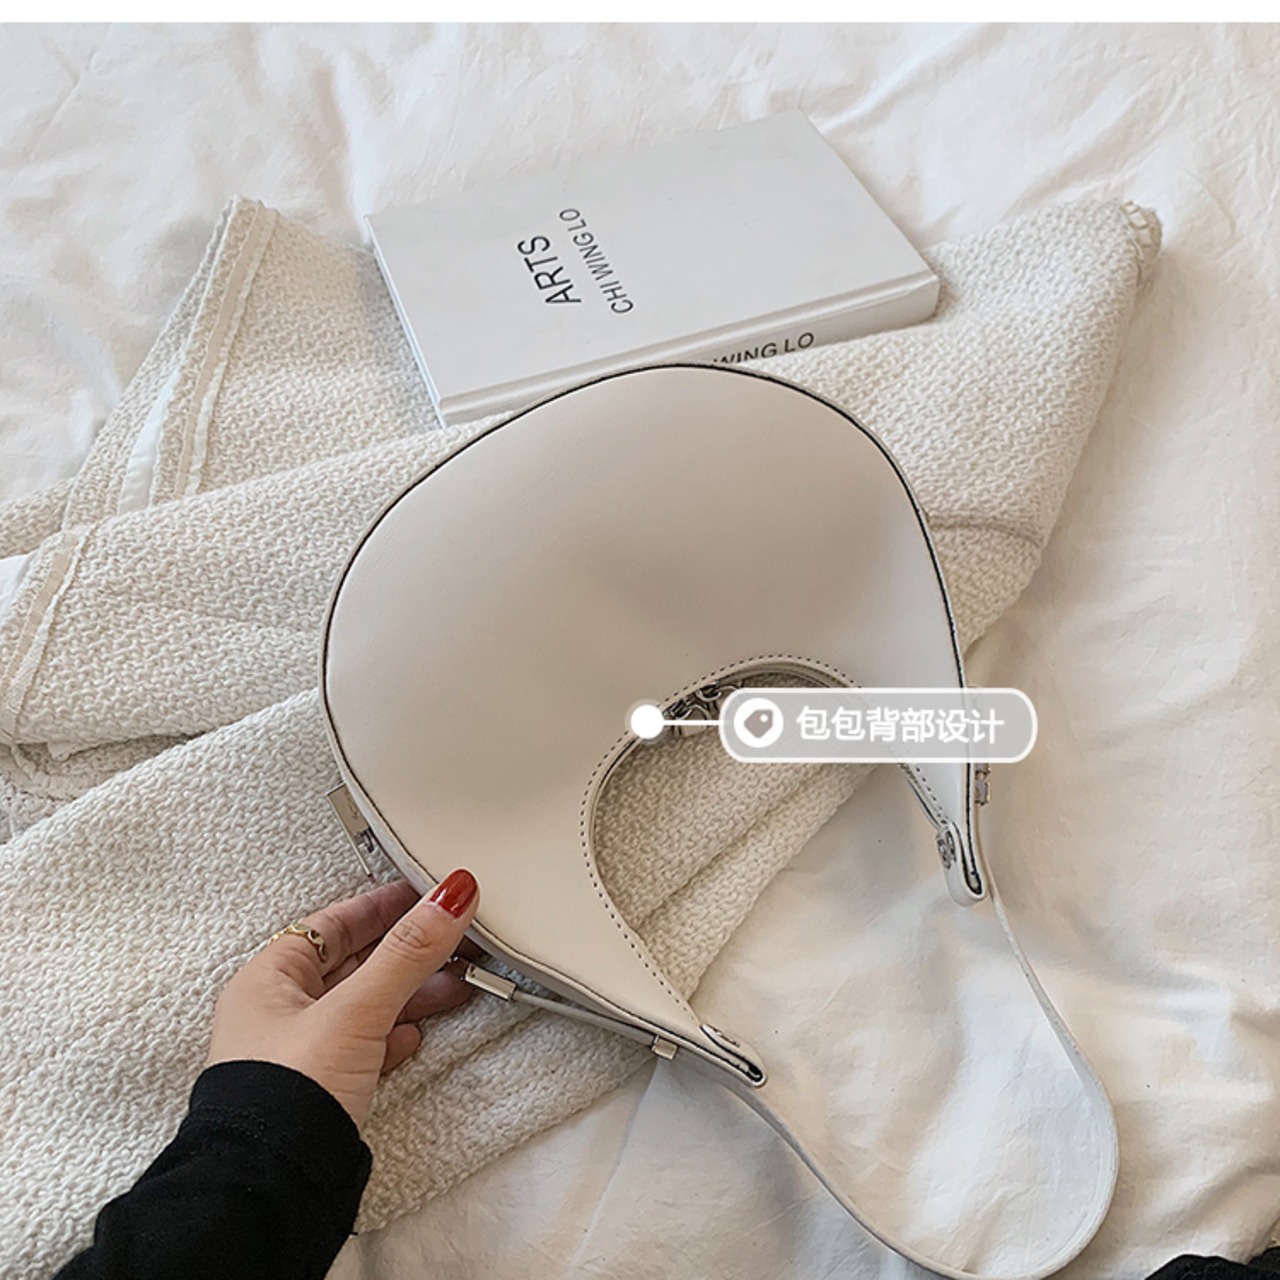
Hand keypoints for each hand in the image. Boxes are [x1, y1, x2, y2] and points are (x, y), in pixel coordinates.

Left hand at [207, 869, 479, 1130]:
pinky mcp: (320, 1090)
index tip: (424, 894)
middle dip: (409, 951)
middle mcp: (279, 1012)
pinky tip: (416, 1035)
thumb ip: (407, 952)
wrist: (270, 1189)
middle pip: (355, 963)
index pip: (334, 922)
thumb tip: (446, 899)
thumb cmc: (282, 1100)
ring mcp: (300, 1053)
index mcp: (269, 979)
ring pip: (366, 1006)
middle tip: (453, 938)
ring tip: (457, 983)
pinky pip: (365, 1046)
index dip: (383, 904)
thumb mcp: (355, 1010)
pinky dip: (395, 1035)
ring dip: (412, 993)